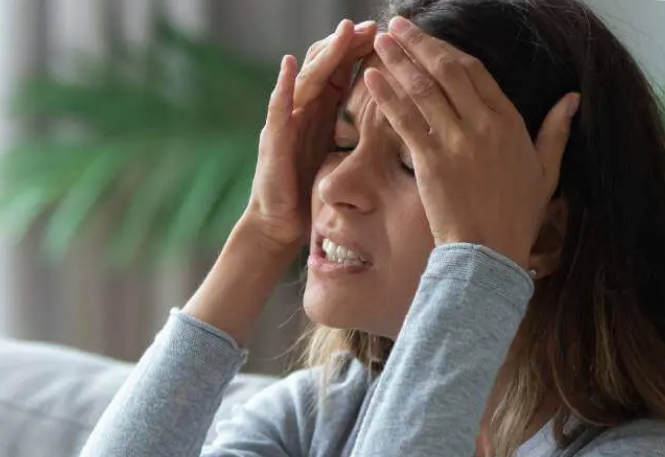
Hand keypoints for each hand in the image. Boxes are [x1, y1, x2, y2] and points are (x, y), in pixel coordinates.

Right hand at [240, 19, 376, 252]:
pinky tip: (288, 65)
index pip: (342, 70)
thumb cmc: (309, 191)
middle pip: (325, 66)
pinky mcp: (273, 140)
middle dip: (346, 44)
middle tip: (370, 26)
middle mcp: (302, 110)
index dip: (361, 51)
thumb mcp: (339, 155)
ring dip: (323, 56)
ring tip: (340, 34)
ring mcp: (285, 122)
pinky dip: (282, 85)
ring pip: (306, 79)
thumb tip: (392, 118)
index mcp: (321, 112)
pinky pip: (277, 108)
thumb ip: (353, 131)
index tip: (387, 35)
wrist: (280, 224)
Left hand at [364, 16, 578, 269]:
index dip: (449, 51)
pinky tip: (372, 78)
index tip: (429, 40)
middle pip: (447, 70)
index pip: (476, 72)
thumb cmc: (515, 218)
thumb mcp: (546, 172)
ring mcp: (457, 141)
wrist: (489, 253)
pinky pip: (406, 120)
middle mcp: (484, 125)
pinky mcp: (432, 161)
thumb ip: (556, 131)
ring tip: (378, 41)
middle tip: (397, 24)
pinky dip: (388, 96)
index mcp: (510, 123)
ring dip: (398, 61)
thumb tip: (573, 99)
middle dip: (419, 43)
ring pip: (424, 89)